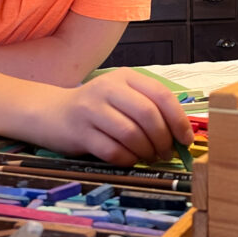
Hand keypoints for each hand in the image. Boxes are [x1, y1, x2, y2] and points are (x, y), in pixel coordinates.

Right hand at [41, 68, 194, 166]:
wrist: (51, 113)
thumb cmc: (97, 108)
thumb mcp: (123, 96)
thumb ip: (149, 108)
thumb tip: (181, 135)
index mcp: (125, 77)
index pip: (161, 95)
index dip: (178, 120)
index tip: (185, 140)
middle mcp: (108, 88)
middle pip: (148, 115)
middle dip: (163, 139)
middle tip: (166, 153)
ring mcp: (91, 109)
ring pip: (131, 134)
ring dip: (146, 151)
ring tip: (149, 157)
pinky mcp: (79, 132)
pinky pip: (113, 151)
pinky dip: (128, 159)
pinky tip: (130, 159)